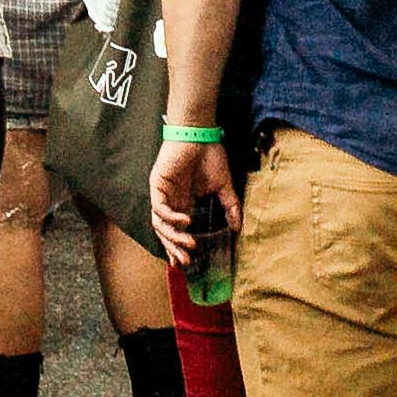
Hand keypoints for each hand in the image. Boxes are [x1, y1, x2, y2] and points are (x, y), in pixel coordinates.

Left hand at [148, 131, 238, 271]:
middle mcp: (170, 201)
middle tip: (187, 261)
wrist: (200, 133)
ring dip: (173, 237)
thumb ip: (230, 207)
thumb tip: (239, 228)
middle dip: (175, 248)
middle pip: (166, 232)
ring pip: (160, 224)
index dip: (178, 248)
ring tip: (189, 245)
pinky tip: (186, 221)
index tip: (187, 264)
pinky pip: (159, 207)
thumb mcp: (224, 186)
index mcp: (183, 203)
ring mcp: (162, 193)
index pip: (176, 232)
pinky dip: (170, 217)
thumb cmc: (210, 155)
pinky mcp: (158, 184)